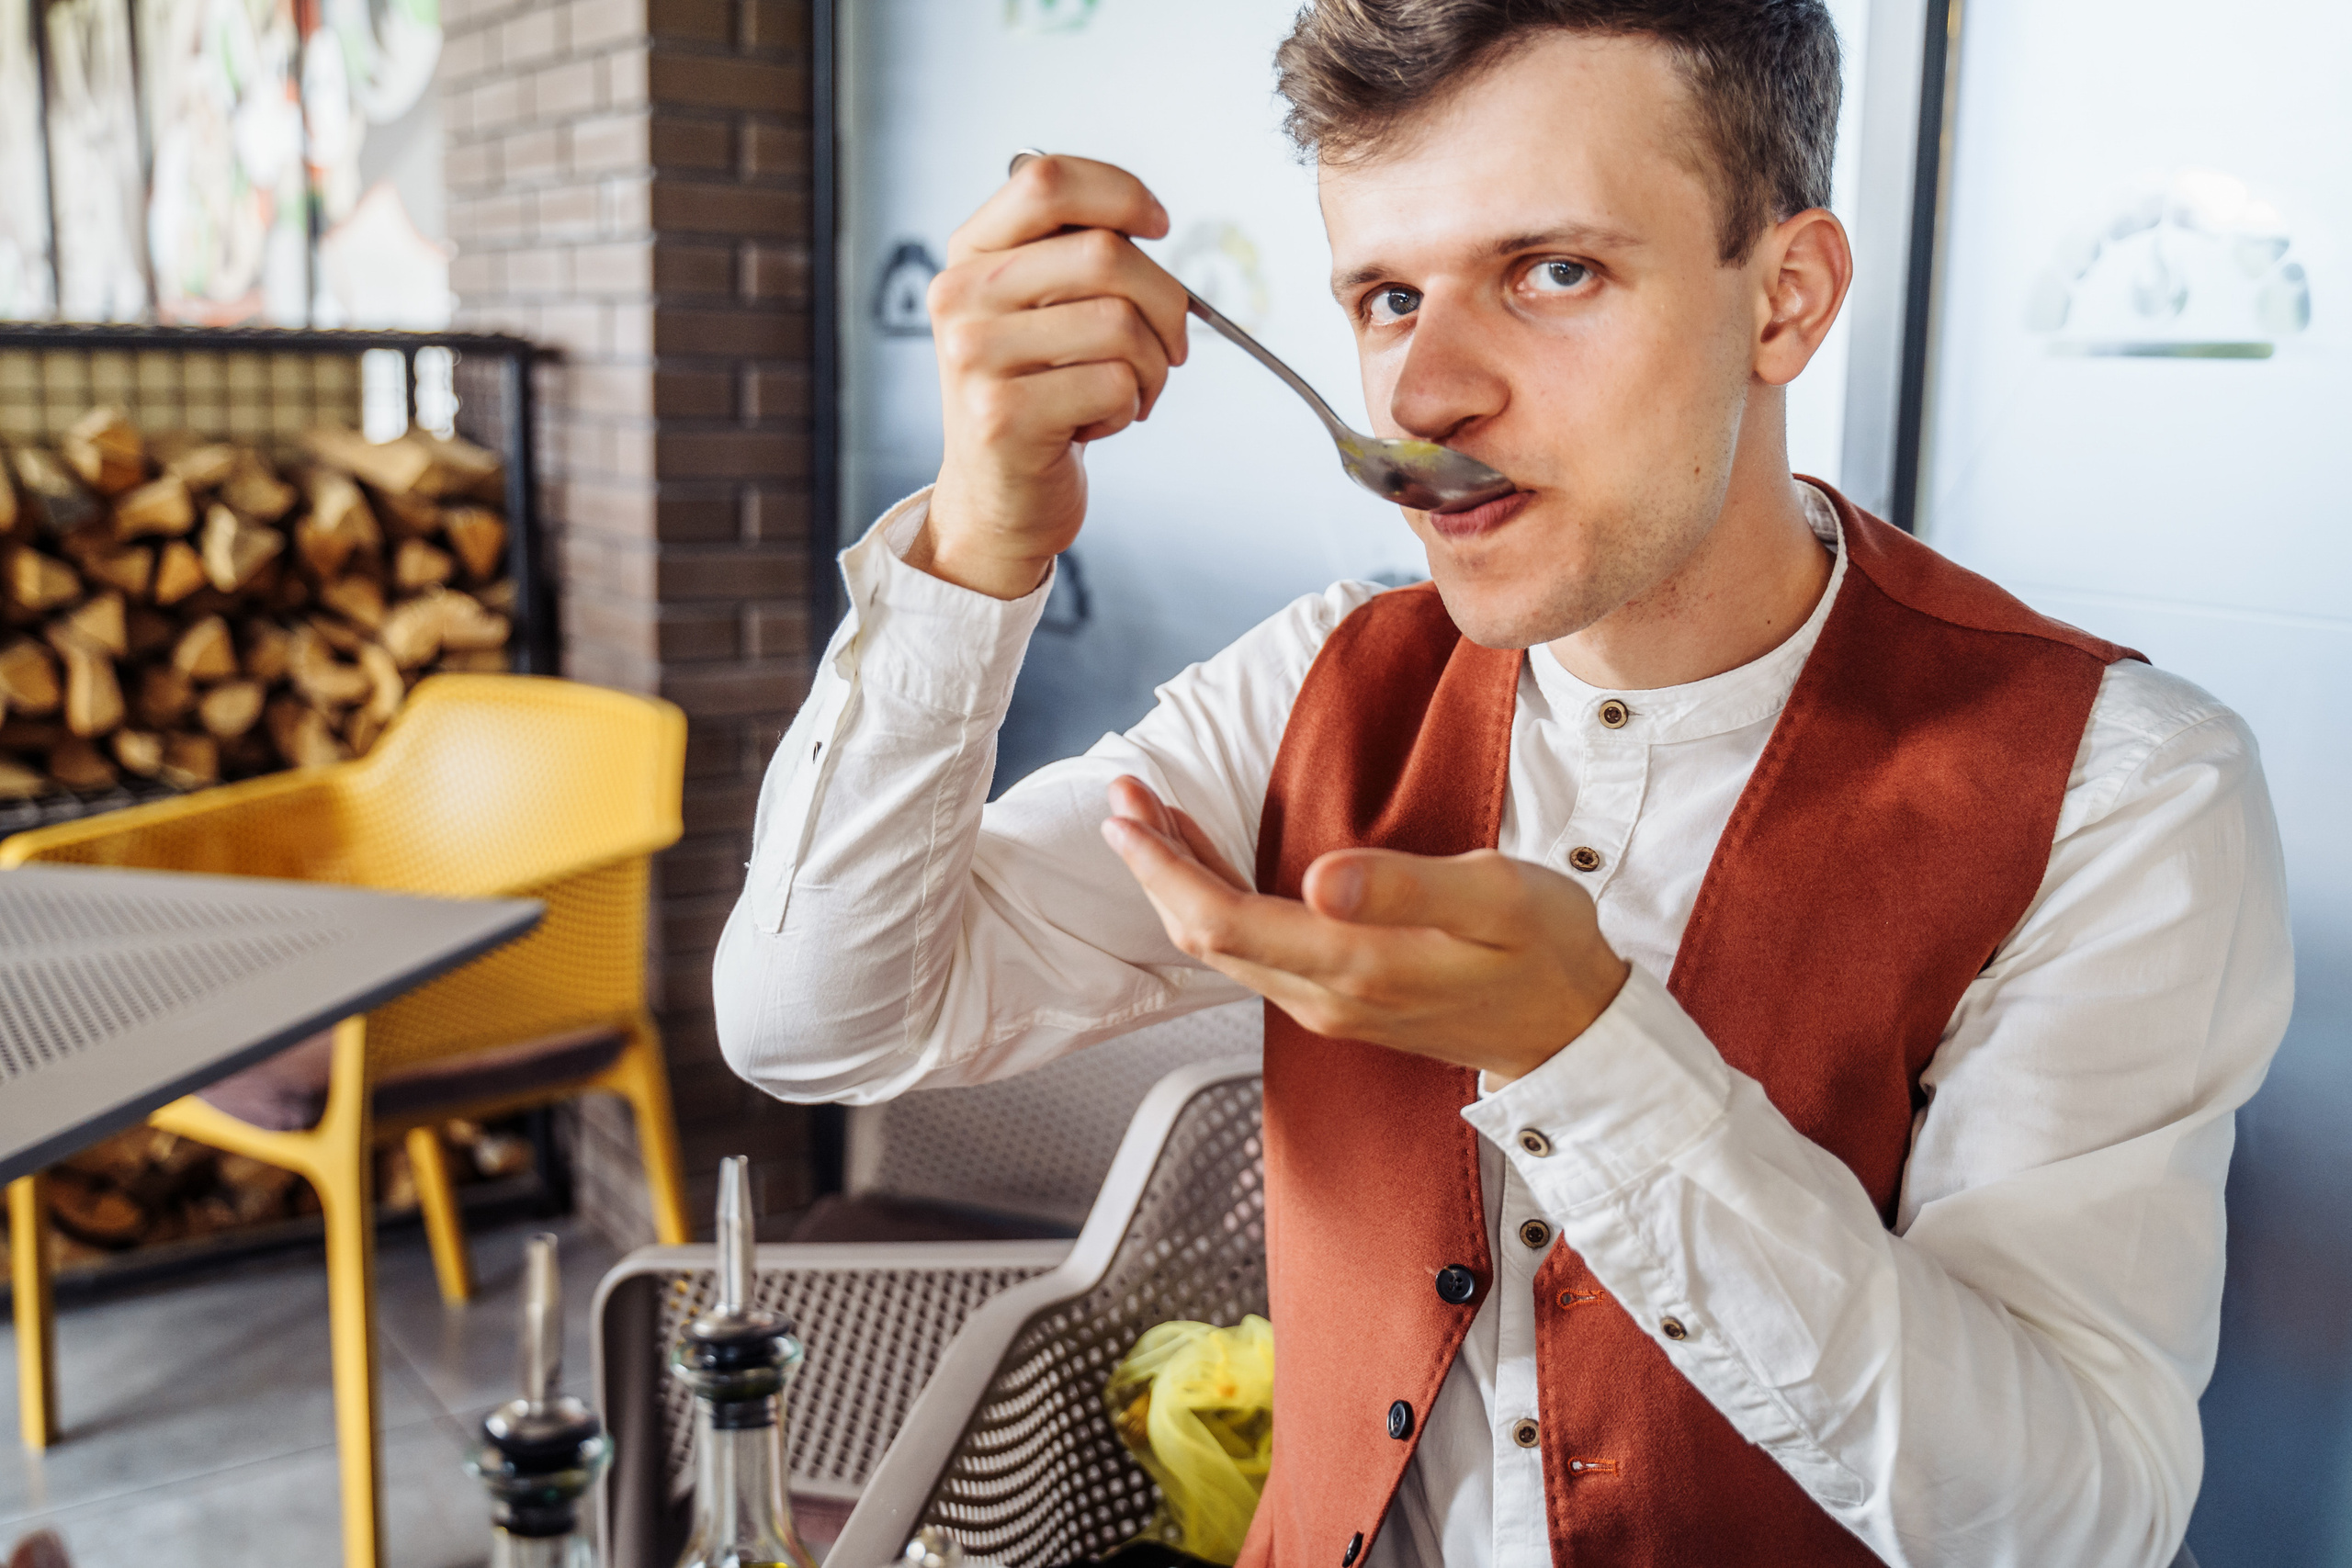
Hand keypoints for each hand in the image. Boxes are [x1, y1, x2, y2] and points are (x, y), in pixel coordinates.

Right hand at [912, 155, 1191, 600]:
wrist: (998, 498)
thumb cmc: (1035, 396)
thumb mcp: (1036, 310)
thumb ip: (1071, 254)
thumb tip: (1144, 218)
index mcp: (970, 255)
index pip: (1046, 179)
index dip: (1120, 192)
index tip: (1159, 225)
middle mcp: (960, 297)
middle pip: (1105, 254)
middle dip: (1165, 303)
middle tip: (1168, 343)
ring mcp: (974, 357)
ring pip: (1119, 323)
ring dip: (1151, 364)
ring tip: (1127, 390)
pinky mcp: (1002, 417)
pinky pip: (1113, 385)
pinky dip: (1129, 407)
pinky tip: (1097, 422)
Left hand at [1098, 777, 1630, 1082]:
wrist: (1575, 1031)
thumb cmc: (1546, 951)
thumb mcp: (1498, 898)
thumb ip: (1408, 886)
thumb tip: (1320, 875)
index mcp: (1355, 964)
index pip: (1223, 919)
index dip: (1166, 866)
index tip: (1130, 813)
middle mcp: (1325, 996)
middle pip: (1205, 935)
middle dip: (1154, 866)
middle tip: (1124, 796)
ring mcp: (1328, 1005)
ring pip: (1224, 946)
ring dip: (1179, 882)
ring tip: (1149, 817)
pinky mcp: (1339, 1001)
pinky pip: (1253, 952)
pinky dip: (1216, 901)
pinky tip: (1209, 862)